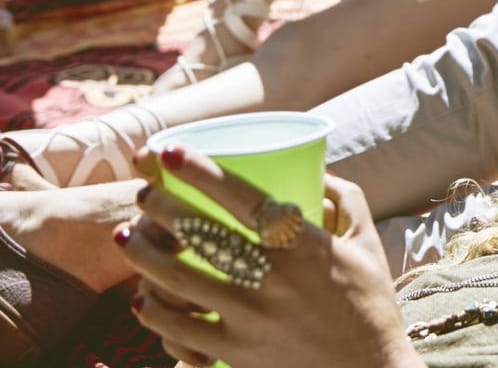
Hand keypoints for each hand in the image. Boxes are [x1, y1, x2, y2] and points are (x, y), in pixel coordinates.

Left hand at [120, 146, 419, 367]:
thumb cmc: (370, 302)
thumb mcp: (368, 242)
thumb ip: (346, 198)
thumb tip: (315, 168)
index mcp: (304, 244)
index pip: (242, 198)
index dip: (200, 171)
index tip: (170, 151)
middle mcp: (274, 278)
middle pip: (201, 233)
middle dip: (161, 206)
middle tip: (144, 193)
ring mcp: (252, 318)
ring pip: (180, 281)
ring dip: (144, 255)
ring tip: (127, 237)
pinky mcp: (237, 353)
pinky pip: (182, 331)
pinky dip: (154, 312)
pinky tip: (141, 297)